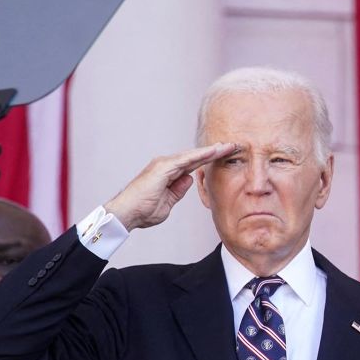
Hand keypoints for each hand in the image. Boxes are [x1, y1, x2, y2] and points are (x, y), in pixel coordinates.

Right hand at [104, 142, 239, 230]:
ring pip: (193, 156)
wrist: (126, 214)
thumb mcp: (168, 202)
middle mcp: (166, 165)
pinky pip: (186, 160)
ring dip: (211, 151)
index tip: (226, 157)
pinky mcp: (162, 167)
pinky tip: (214, 151)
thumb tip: (189, 180)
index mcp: (168, 173)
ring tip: (229, 146)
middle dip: (214, 152)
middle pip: (195, 157)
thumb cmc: (143, 211)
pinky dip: (200, 155)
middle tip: (233, 146)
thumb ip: (178, 190)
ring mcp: (164, 164)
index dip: (210, 160)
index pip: (193, 165)